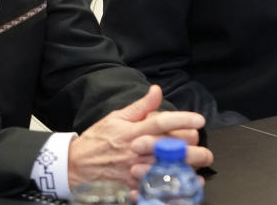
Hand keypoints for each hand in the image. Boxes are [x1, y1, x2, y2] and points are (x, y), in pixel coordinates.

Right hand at [68, 85, 212, 188]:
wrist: (74, 166)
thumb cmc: (97, 140)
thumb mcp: (116, 118)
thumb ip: (140, 106)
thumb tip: (156, 90)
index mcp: (133, 132)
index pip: (162, 122)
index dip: (183, 120)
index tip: (199, 119)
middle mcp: (137, 151)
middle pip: (170, 148)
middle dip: (191, 145)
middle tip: (199, 140)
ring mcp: (136, 171)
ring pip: (169, 168)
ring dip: (189, 164)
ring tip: (202, 159)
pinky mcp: (134, 186)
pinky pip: (159, 187)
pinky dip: (177, 186)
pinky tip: (190, 182)